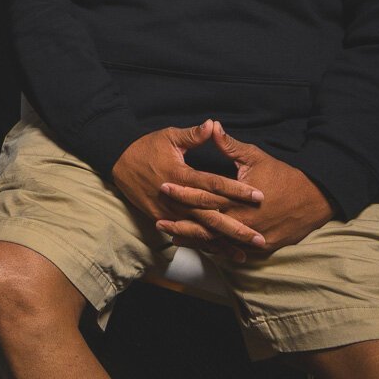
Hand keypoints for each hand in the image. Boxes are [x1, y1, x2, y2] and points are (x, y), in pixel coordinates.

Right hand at [112, 121, 267, 259]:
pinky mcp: (162, 219)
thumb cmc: (146, 147)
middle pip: (210, 216)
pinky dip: (203, 245)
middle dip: (236, 228)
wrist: (118, 162)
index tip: (258, 196)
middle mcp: (176, 197)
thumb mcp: (169, 136)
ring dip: (222, 243)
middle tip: (259, 238)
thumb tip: (213, 125)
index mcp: (181, 174)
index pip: (214, 184)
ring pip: (199, 231)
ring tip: (244, 254)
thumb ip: (193, 135)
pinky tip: (219, 253)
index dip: (237, 190)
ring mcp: (168, 211)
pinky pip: (185, 235)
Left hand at [156, 124, 332, 255]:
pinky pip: (233, 250)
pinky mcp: (261, 247)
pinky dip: (215, 249)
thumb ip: (229, 145)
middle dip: (181, 222)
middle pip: (206, 224)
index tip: (163, 186)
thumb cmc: (283, 175)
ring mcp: (252, 237)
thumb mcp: (255, 156)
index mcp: (238, 197)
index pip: (204, 195)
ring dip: (194, 239)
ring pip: (217, 241)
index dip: (182, 191)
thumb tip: (211, 125)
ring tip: (171, 235)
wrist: (315, 199)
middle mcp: (243, 220)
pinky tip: (200, 246)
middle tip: (158, 220)